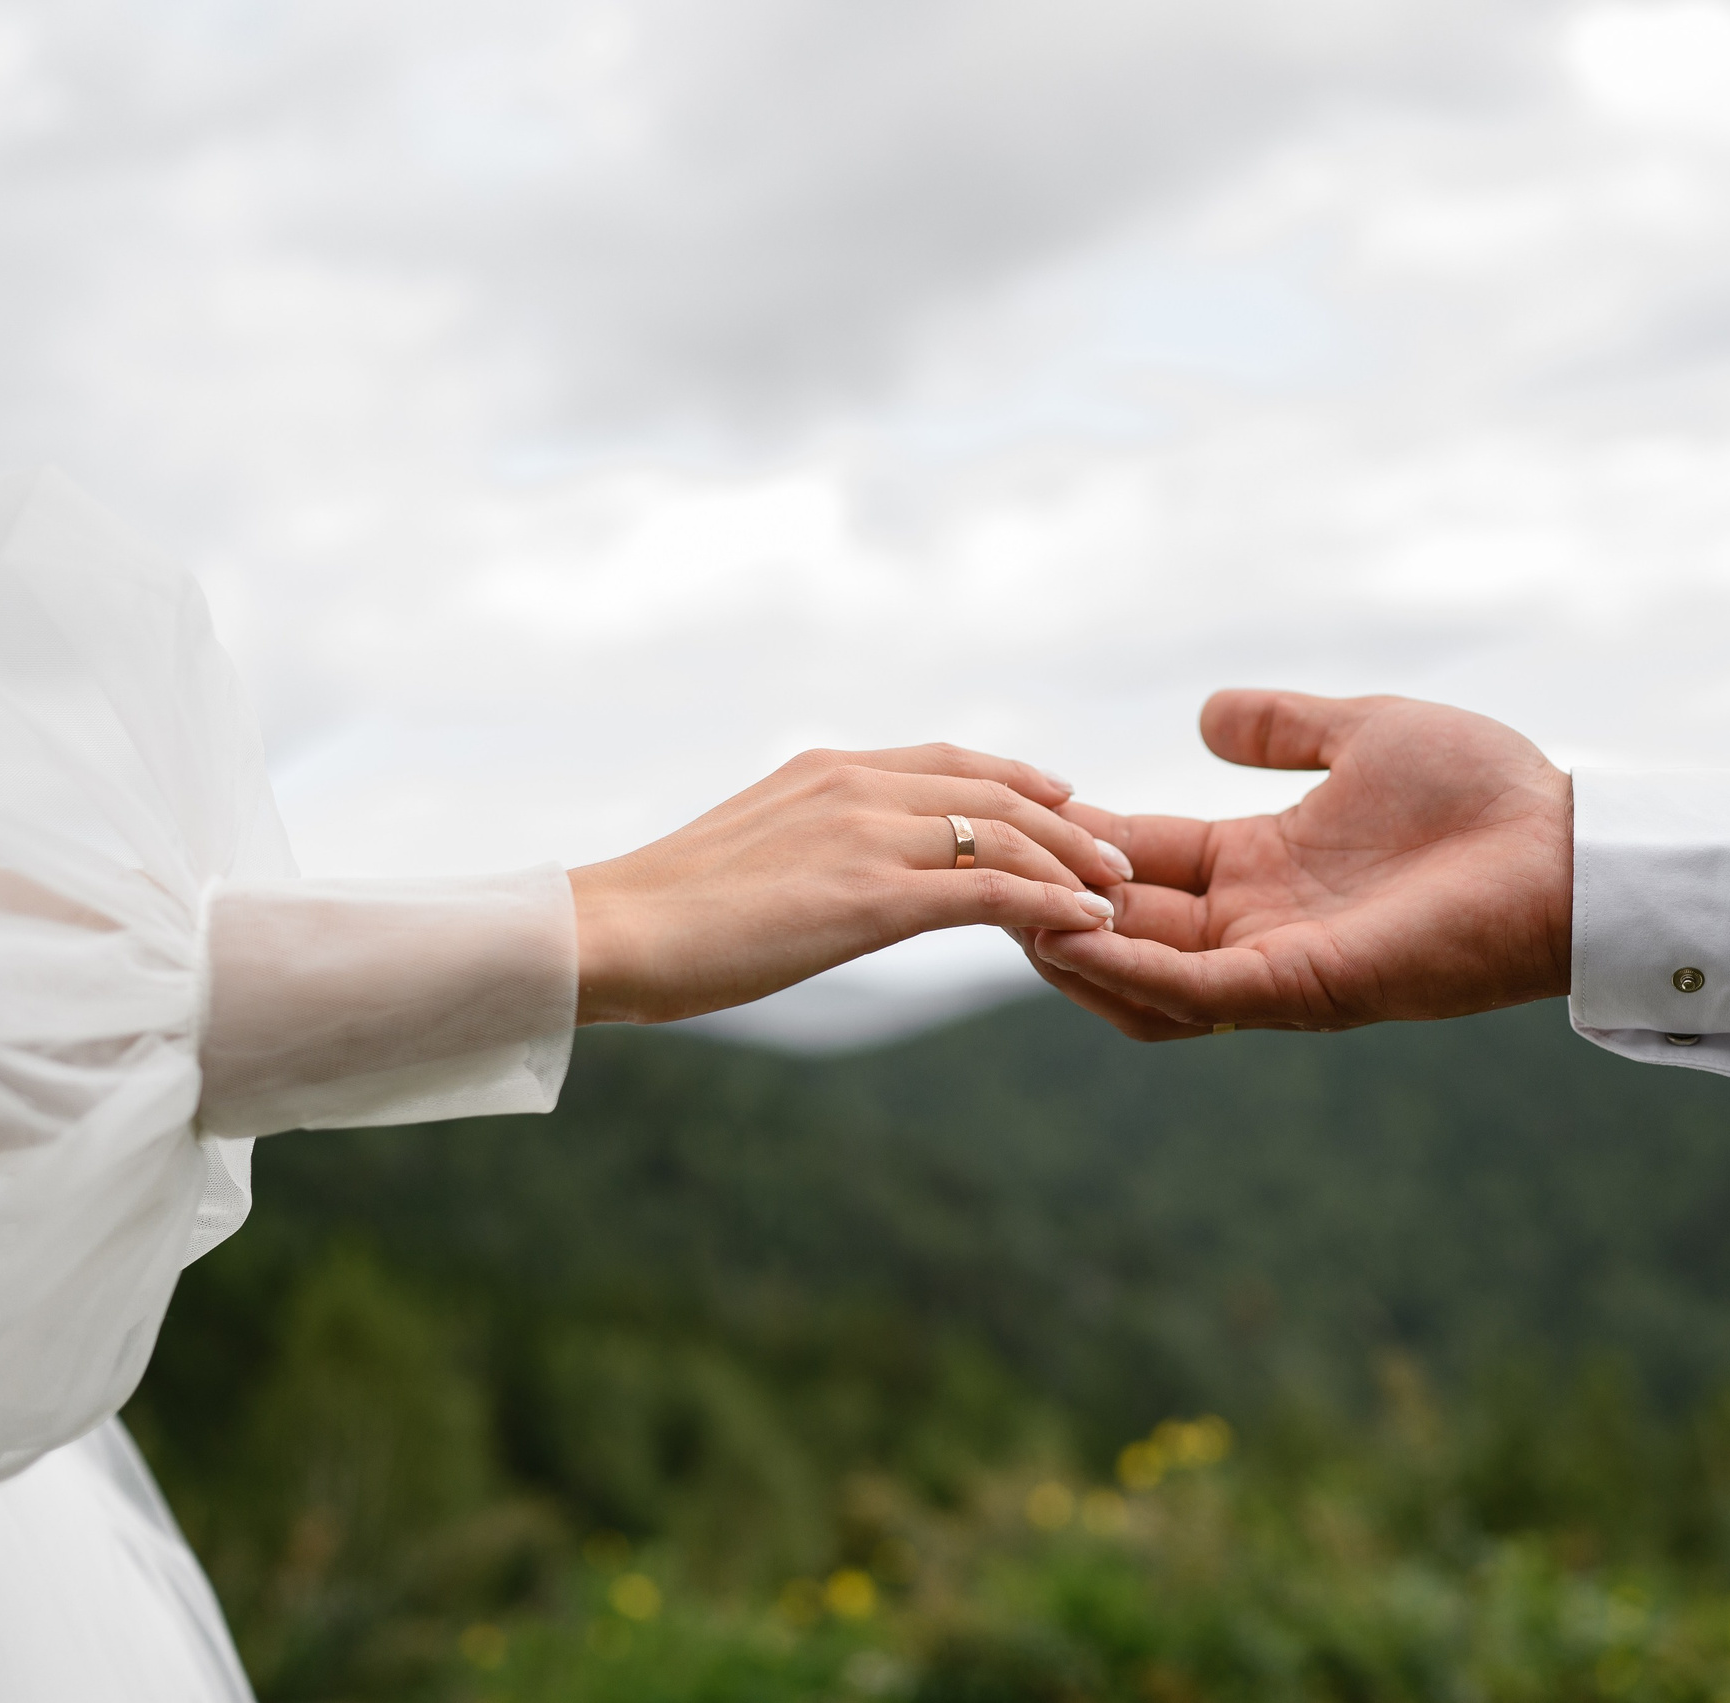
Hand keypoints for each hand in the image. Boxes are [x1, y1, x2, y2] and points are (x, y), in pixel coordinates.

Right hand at [570, 745, 1131, 1023]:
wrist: (614, 932)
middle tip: (1114, 853)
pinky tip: (1086, 923)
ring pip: (1004, 836)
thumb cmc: (667, 911)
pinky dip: (1049, 904)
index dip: (1018, 779)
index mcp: (826, 768)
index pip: (949, 760)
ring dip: (1071, 863)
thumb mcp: (754, 848)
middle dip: (1065, 820)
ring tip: (1115, 892)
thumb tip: (834, 872)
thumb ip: (811, 840)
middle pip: (993, 790)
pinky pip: (989, 893)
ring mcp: (865, 836)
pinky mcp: (870, 897)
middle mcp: (854, 784)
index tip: (1065, 799)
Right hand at [1024, 690, 1571, 1039]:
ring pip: (1139, 979)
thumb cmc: (1484, 793)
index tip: (1017, 809)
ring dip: (1072, 948)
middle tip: (981, 869)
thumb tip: (1205, 713)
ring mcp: (1274, 962)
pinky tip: (1072, 933)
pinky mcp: (1302, 987)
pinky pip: (1193, 990)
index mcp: (1261, 868)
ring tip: (1009, 907)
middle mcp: (1256, 925)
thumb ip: (1282, 728)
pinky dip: (1129, 968)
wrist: (1564, 846)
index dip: (1076, 842)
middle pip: (1121, 927)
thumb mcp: (1362, 733)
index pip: (1140, 863)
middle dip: (1050, 902)